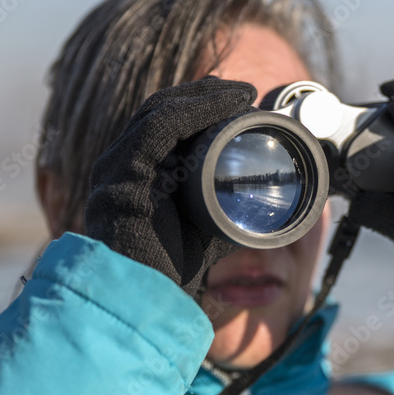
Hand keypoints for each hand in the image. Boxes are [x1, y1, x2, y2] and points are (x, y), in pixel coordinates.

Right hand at [85, 78, 257, 295]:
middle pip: (159, 110)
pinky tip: (222, 105)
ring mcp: (116, 170)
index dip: (199, 104)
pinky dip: (193, 112)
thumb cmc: (170, 272)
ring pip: (158, 112)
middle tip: (243, 91)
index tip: (239, 99)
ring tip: (240, 93)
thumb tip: (276, 205)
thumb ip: (231, 211)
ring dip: (203, 96)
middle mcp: (120, 166)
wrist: (143, 303)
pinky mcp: (121, 178)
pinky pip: (156, 129)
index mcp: (135, 173)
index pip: (163, 122)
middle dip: (203, 93)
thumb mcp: (209, 230)